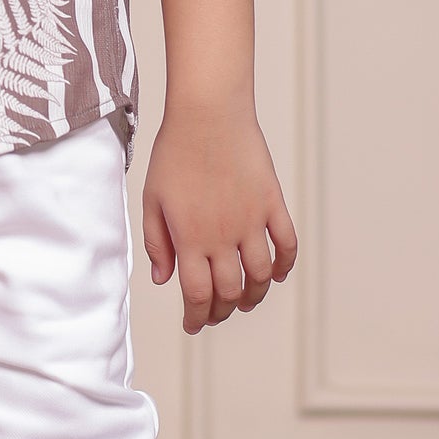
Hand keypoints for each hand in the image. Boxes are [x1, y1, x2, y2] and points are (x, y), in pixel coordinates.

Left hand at [142, 102, 296, 332]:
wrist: (208, 114)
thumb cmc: (174, 153)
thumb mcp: (152, 200)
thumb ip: (157, 243)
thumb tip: (163, 279)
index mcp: (190, 238)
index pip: (197, 295)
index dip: (197, 317)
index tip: (194, 324)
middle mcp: (223, 236)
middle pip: (230, 292)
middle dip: (222, 312)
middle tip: (216, 314)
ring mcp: (252, 221)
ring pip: (260, 276)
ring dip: (254, 295)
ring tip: (245, 300)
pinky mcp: (272, 203)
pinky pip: (286, 244)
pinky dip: (284, 265)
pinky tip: (275, 273)